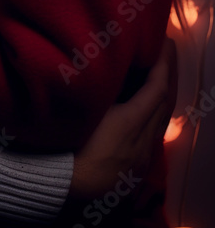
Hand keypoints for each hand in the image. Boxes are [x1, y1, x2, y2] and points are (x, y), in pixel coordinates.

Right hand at [69, 37, 176, 198]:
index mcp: (129, 124)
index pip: (156, 89)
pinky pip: (153, 135)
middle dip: (166, 76)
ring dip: (161, 96)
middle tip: (164, 51)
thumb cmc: (67, 141)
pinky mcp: (135, 168)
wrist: (62, 184)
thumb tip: (108, 61)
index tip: (163, 43)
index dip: (161, 64)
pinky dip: (154, 115)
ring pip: (160, 121)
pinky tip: (147, 108)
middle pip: (163, 104)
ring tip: (157, 74)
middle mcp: (141, 142)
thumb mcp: (84, 106)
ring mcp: (140, 157)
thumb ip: (102, 86)